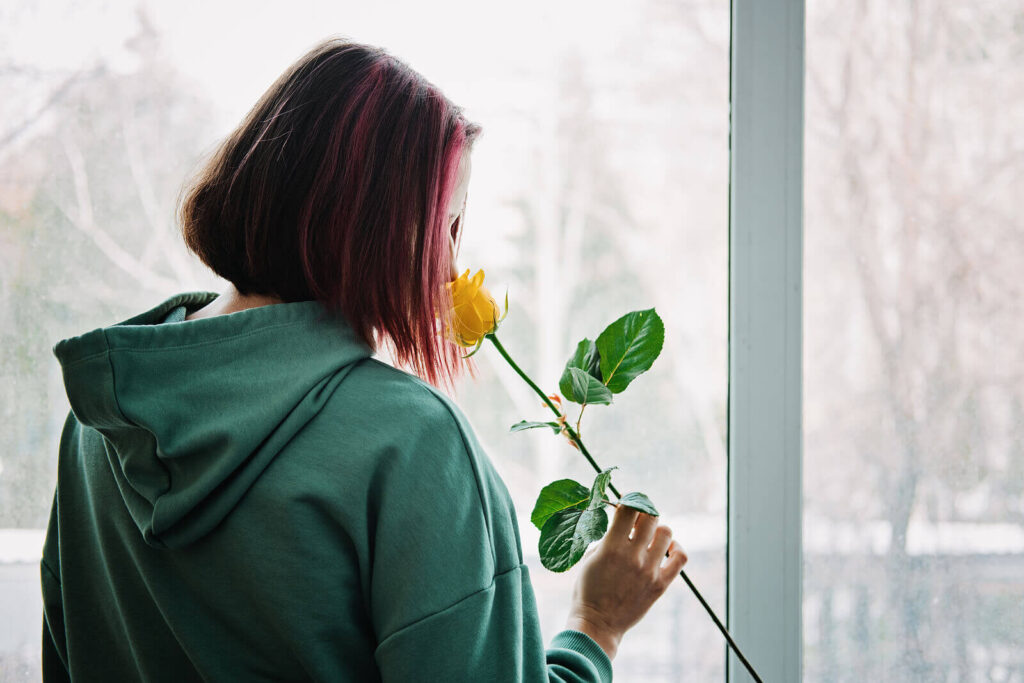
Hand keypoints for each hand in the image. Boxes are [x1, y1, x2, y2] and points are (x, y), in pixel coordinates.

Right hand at [564, 503, 687, 660]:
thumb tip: (623, 522)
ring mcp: (649, 571)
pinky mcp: (660, 584)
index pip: (629, 510)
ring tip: (649, 538)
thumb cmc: (588, 590)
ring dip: (657, 530)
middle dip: (644, 513)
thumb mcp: (590, 558)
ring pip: (666, 533)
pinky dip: (676, 549)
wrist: (598, 624)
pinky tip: (668, 549)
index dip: (629, 501)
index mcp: (611, 548)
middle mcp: (633, 556)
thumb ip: (607, 538)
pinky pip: (680, 558)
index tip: (627, 503)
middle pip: (650, 517)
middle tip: (638, 520)